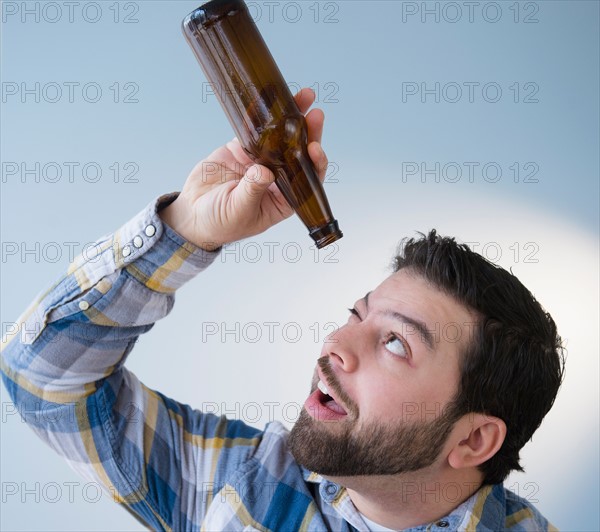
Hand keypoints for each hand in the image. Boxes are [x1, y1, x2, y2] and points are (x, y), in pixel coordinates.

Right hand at [160, 88, 327, 250]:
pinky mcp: (242, 149)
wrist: (193, 213)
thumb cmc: (220, 222)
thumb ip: (252, 191)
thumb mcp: (238, 210)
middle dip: (309, 133)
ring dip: (292, 117)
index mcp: (283, 198)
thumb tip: (265, 172)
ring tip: (304, 96)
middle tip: (315, 114)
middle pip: (299, 153)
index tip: (313, 148)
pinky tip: (273, 100)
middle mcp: (277, 178)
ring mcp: (260, 161)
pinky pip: (254, 130)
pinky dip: (262, 115)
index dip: (314, 163)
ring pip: (281, 137)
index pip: (307, 179)